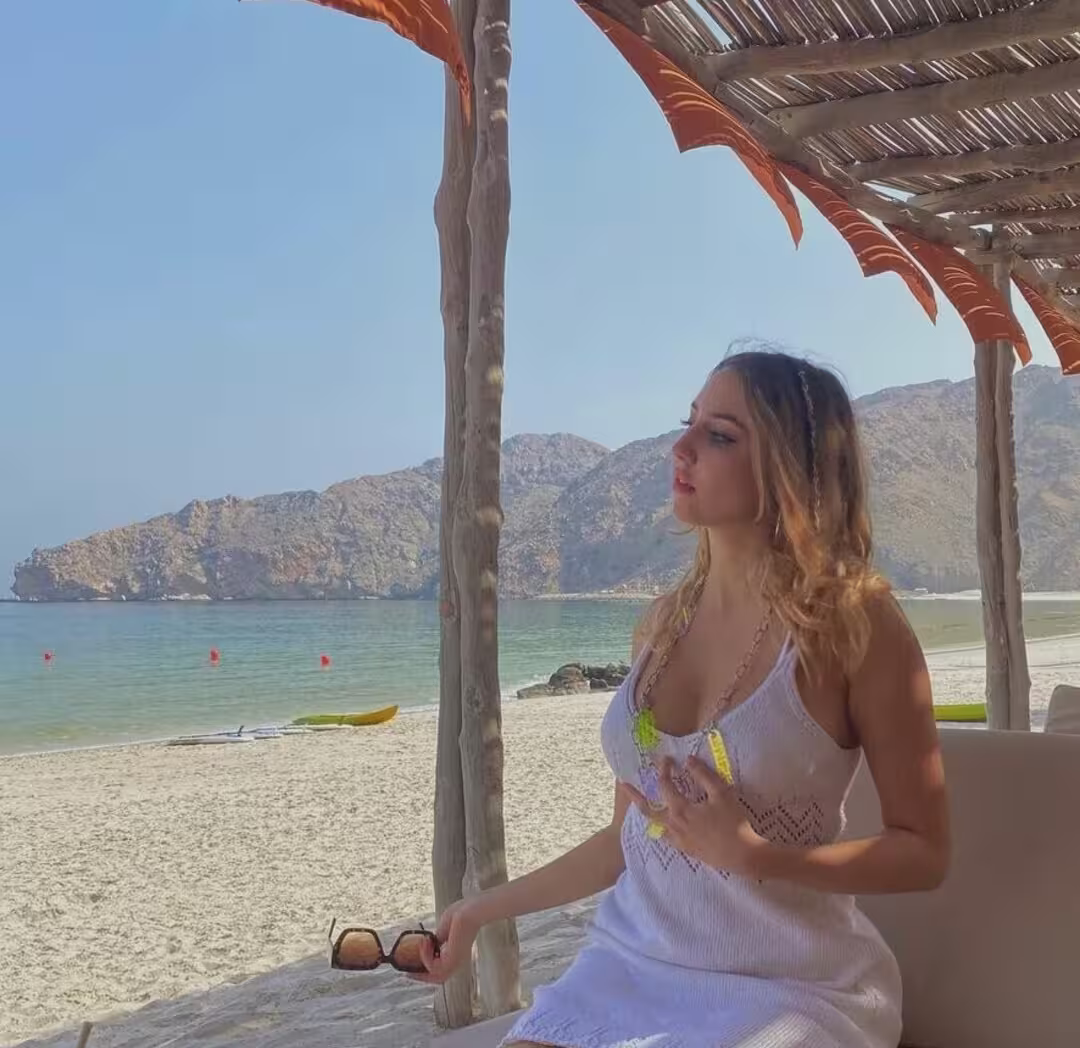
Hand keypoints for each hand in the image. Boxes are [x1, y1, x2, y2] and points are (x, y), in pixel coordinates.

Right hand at [411, 896, 481, 983]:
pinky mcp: (453, 959)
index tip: (412, 970)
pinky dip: (425, 956)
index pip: (441, 972)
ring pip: (435, 974)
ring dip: (423, 960)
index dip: (426, 972)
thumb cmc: (462, 913)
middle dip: (421, 976)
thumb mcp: (444, 928)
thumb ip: (437, 938)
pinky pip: (434, 966)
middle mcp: (457, 961)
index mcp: (456, 955)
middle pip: (438, 979)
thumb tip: (429, 943)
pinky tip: (425, 941)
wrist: (471, 909)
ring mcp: (456, 961)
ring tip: (422, 942)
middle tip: (408, 973)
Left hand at [620, 756, 767, 875]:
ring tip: (639, 804)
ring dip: (646, 812)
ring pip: (655, 824)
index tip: (666, 759)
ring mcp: (678, 839)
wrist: (743, 855)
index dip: (664, 770)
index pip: (665, 785)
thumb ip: (704, 775)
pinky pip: (666, 837)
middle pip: (647, 809)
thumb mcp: (722, 794)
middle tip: (623, 785)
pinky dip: (660, 827)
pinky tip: (662, 825)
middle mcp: (674, 825)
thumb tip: (688, 760)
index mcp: (681, 809)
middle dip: (634, 796)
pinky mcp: (686, 849)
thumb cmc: (734, 822)